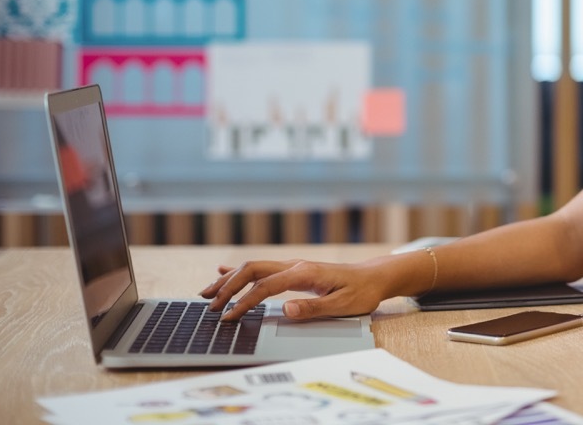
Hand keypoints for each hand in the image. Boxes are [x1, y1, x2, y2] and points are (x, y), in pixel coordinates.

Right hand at [200, 259, 382, 320]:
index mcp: (305, 273)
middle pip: (253, 270)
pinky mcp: (295, 271)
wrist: (375, 277)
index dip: (244, 302)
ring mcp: (294, 267)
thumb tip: (285, 310)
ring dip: (230, 279)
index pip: (266, 286)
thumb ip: (313, 308)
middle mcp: (296, 266)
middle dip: (228, 286)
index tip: (228, 317)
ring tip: (207, 292)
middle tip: (209, 305)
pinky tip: (225, 272)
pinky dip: (242, 272)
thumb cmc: (362, 292)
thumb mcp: (343, 305)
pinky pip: (264, 269)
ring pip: (255, 268)